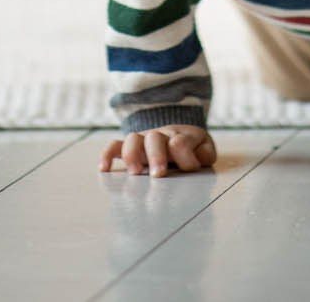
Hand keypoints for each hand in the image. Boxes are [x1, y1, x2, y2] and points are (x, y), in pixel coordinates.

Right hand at [99, 124, 216, 177]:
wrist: (179, 136)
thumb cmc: (192, 148)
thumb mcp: (205, 149)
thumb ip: (205, 154)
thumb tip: (196, 160)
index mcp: (181, 136)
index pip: (180, 141)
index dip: (185, 154)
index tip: (191, 168)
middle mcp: (159, 136)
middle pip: (154, 138)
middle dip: (156, 156)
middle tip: (158, 174)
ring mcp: (143, 141)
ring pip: (132, 139)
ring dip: (132, 154)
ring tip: (135, 173)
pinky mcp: (129, 148)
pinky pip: (114, 146)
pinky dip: (107, 155)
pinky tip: (104, 168)